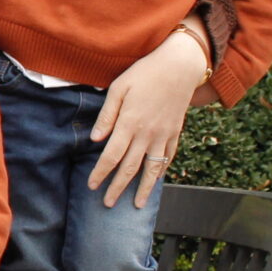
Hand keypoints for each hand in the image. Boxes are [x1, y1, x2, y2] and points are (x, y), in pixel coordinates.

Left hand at [89, 24, 211, 207]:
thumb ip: (106, 115)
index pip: (111, 156)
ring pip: (152, 168)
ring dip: (143, 188)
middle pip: (130, 167)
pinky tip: (156, 180)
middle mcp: (147, 133)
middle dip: (118, 187)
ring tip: (137, 205)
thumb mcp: (118, 88)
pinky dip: (161, 170)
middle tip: (108, 204)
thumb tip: (95, 139)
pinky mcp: (175, 132)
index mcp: (129, 123)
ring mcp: (163, 134)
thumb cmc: (144, 73)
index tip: (92, 186)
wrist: (179, 66)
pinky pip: (168, 156)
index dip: (101, 173)